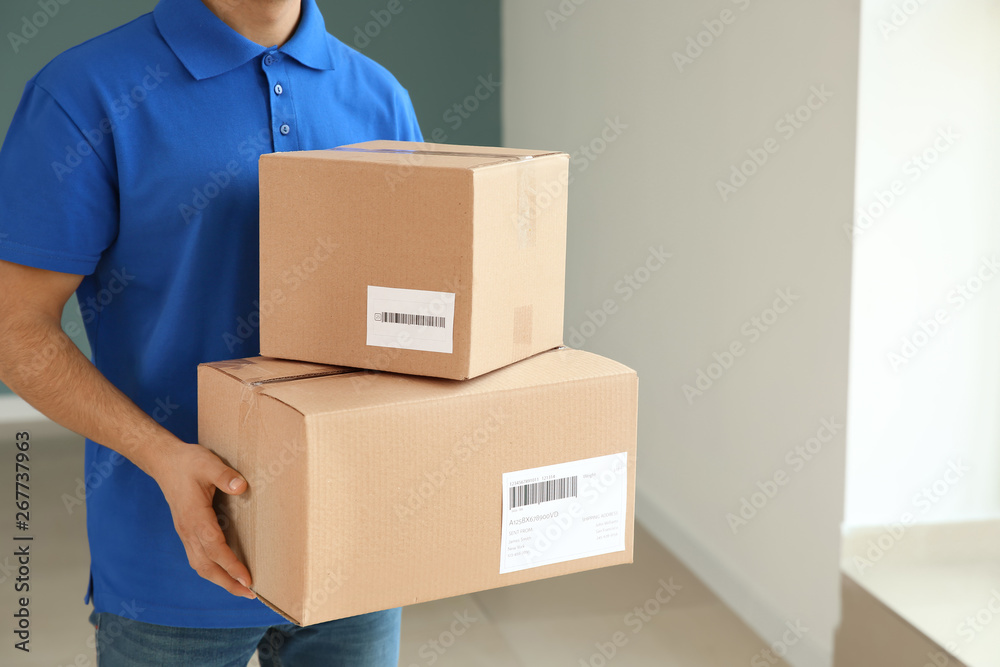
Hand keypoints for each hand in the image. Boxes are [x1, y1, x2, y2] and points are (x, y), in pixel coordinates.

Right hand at [150, 441, 256, 599]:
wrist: (164, 462)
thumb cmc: (188, 462)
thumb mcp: (208, 463)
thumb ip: (224, 475)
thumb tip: (241, 487)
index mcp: (195, 517)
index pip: (215, 548)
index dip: (231, 565)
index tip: (247, 579)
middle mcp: (188, 530)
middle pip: (206, 566)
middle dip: (227, 583)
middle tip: (250, 594)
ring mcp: (185, 533)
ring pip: (200, 565)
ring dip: (220, 580)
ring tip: (240, 589)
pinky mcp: (187, 531)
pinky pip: (198, 557)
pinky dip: (212, 570)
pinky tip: (225, 572)